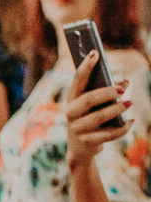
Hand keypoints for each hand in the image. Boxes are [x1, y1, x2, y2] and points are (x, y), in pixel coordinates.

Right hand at [65, 50, 129, 167]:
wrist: (80, 149)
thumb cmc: (89, 119)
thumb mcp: (92, 105)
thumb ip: (104, 91)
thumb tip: (124, 83)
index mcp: (71, 99)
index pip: (77, 80)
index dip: (86, 67)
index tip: (95, 53)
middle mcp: (71, 113)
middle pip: (88, 100)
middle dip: (106, 93)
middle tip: (122, 89)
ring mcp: (78, 129)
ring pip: (99, 117)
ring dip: (116, 109)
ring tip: (130, 102)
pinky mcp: (87, 142)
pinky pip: (107, 135)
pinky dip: (121, 128)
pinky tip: (130, 122)